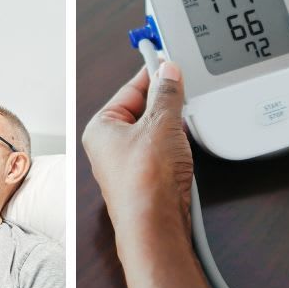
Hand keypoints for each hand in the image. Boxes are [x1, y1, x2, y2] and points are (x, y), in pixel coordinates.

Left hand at [81, 62, 193, 235]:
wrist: (154, 226)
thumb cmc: (144, 182)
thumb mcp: (160, 124)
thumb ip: (167, 94)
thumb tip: (168, 73)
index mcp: (102, 127)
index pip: (130, 88)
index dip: (152, 73)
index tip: (170, 61)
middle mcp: (110, 146)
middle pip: (143, 110)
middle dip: (166, 101)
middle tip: (185, 89)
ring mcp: (129, 164)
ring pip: (155, 132)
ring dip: (173, 125)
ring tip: (185, 121)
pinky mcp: (148, 180)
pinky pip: (163, 152)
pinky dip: (177, 145)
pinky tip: (187, 146)